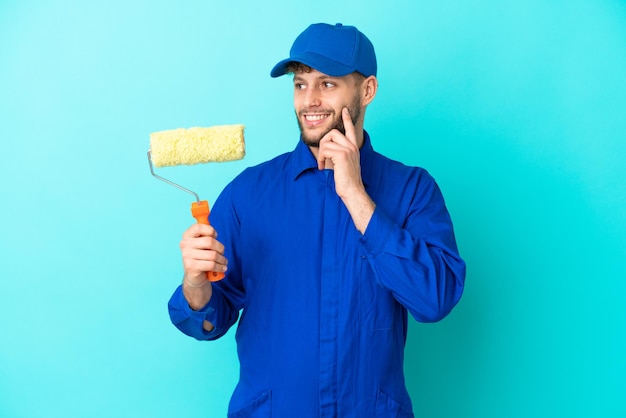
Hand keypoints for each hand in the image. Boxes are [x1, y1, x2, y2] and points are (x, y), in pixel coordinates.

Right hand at [180, 223, 227, 285]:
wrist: (195, 277)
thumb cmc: (201, 257)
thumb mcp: (202, 244)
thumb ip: (206, 234)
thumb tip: (209, 221)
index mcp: (187, 235)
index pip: (198, 227)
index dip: (210, 230)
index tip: (215, 235)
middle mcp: (185, 244)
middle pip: (209, 241)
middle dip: (220, 248)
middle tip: (222, 252)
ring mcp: (187, 256)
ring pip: (212, 255)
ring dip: (222, 259)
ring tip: (223, 262)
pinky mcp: (191, 267)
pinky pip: (211, 265)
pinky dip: (220, 267)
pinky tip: (222, 268)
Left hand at [317, 107, 374, 232]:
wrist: (352, 191)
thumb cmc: (346, 181)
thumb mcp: (342, 164)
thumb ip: (337, 155)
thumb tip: (326, 150)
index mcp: (353, 148)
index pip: (351, 129)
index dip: (347, 119)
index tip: (344, 110)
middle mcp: (352, 146)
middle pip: (333, 132)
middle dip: (323, 142)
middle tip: (322, 156)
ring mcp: (348, 150)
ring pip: (327, 141)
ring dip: (320, 153)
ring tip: (322, 164)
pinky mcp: (342, 155)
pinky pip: (325, 150)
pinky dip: (320, 159)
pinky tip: (322, 167)